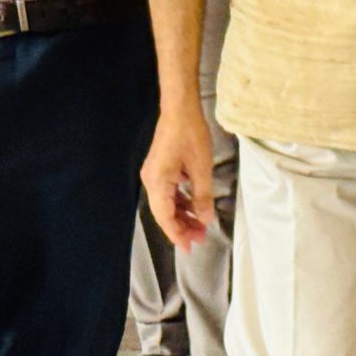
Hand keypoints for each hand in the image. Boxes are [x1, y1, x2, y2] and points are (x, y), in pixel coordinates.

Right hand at [139, 107, 213, 248]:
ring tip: (199, 224)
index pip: (165, 217)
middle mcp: (151, 180)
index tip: (189, 247)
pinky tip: (193, 205)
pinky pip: (168, 191)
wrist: (180, 108)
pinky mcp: (159, 168)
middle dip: (182, 226)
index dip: (177, 234)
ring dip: (182, 214)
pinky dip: (180, 201)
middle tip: (201, 237)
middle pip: (164, 212)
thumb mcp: (202, 168)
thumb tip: (204, 218)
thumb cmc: (190, 134)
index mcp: (158, 182)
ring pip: (166, 203)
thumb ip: (202, 197)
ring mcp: (153, 174)